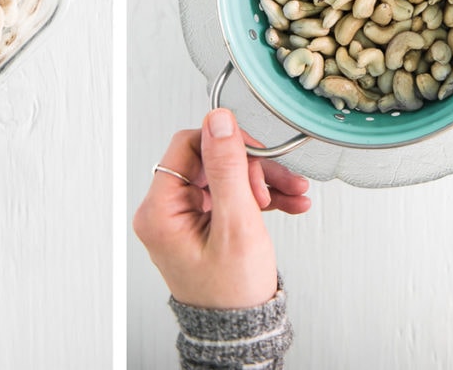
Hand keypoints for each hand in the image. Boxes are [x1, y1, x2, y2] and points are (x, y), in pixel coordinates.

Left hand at [132, 108, 310, 309]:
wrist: (242, 332)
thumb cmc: (233, 293)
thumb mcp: (236, 224)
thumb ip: (228, 168)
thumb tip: (218, 121)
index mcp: (160, 210)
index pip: (187, 146)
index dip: (224, 143)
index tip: (256, 150)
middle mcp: (165, 211)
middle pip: (209, 161)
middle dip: (250, 169)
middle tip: (276, 185)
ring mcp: (183, 217)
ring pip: (224, 176)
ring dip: (260, 182)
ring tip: (292, 193)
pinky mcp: (201, 223)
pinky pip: (228, 195)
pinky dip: (256, 197)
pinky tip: (286, 202)